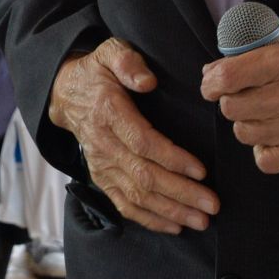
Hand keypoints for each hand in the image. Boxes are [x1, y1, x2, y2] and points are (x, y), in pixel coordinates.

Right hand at [49, 38, 218, 234]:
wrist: (66, 94)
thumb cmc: (97, 73)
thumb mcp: (110, 53)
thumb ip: (127, 62)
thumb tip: (147, 82)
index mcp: (108, 113)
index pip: (143, 142)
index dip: (172, 159)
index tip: (201, 171)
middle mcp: (103, 145)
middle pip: (144, 176)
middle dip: (180, 193)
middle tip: (212, 204)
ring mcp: (101, 165)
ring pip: (136, 196)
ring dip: (170, 211)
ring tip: (202, 220)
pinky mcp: (101, 178)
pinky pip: (124, 205)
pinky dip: (149, 219)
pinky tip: (175, 225)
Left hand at [200, 28, 278, 174]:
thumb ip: (260, 47)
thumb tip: (217, 65)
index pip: (231, 76)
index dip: (211, 81)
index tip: (210, 83)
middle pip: (232, 107)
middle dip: (228, 100)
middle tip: (239, 95)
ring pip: (244, 132)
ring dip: (245, 122)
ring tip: (260, 111)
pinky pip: (264, 159)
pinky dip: (261, 148)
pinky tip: (271, 133)